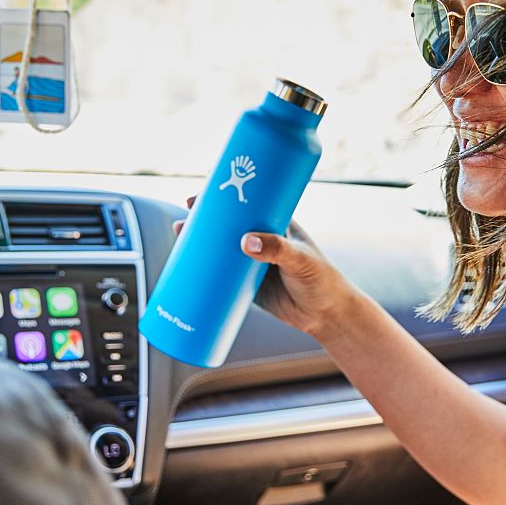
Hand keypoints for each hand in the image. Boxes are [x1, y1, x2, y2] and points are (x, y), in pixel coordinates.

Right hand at [173, 197, 360, 341]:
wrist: (325, 315)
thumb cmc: (321, 279)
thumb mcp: (301, 259)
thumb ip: (277, 249)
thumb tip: (246, 242)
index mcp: (276, 223)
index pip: (248, 202)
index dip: (227, 195)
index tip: (207, 189)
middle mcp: (261, 239)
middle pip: (229, 223)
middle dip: (207, 215)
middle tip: (188, 210)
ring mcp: (252, 262)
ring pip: (221, 248)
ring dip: (200, 240)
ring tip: (179, 232)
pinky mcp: (246, 285)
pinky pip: (220, 274)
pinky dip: (204, 269)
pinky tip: (185, 265)